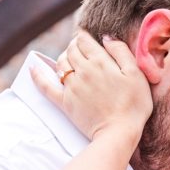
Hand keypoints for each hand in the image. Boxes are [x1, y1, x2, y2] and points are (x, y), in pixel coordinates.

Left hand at [31, 32, 151, 146]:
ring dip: (63, 57)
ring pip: (60, 63)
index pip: (84, 40)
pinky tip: (33, 69)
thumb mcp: (137, 74)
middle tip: (80, 49)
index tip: (87, 39)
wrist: (119, 133)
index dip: (84, 36)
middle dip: (74, 45)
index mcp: (100, 61)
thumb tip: (106, 37)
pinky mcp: (65, 102)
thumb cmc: (134, 105)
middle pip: (71, 49)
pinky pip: (46, 86)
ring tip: (70, 60)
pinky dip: (38, 76)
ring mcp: (71, 87)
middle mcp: (83, 71)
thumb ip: (121, 51)